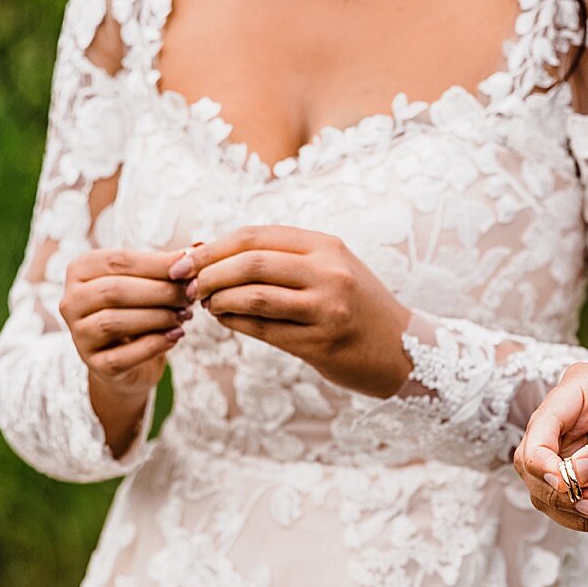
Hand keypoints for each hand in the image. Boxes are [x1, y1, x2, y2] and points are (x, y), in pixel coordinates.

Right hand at [59, 249, 192, 454]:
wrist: (127, 360)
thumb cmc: (138, 310)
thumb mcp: (148, 283)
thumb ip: (168, 266)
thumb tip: (199, 247)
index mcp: (80, 271)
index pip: (117, 260)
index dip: (156, 263)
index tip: (189, 266)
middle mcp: (71, 302)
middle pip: (115, 290)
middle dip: (159, 291)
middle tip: (191, 294)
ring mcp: (79, 335)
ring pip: (114, 321)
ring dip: (157, 317)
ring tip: (185, 315)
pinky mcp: (94, 365)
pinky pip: (124, 355)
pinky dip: (155, 344)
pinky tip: (176, 336)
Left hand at [170, 227, 412, 398]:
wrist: (403, 350)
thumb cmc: (355, 306)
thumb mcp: (328, 268)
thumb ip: (279, 258)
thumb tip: (206, 250)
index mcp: (327, 246)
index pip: (255, 236)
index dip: (212, 247)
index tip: (185, 259)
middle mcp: (329, 273)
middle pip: (250, 263)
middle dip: (208, 272)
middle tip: (186, 285)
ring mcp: (327, 309)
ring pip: (253, 297)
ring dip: (218, 300)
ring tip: (206, 304)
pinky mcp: (321, 343)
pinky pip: (263, 330)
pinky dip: (234, 323)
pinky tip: (225, 320)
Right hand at [513, 363, 587, 535]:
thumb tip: (568, 476)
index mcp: (581, 392)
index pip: (539, 429)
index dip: (542, 462)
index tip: (565, 486)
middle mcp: (569, 423)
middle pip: (533, 468)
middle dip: (568, 495)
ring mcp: (573, 458)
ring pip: (551, 498)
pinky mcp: (584, 489)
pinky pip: (573, 516)